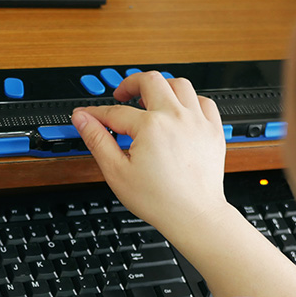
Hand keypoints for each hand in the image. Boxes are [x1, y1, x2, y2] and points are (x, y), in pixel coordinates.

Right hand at [71, 72, 229, 230]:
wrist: (194, 215)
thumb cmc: (160, 200)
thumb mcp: (117, 172)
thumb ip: (97, 140)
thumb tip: (82, 119)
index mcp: (151, 127)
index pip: (115, 111)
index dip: (96, 113)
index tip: (87, 115)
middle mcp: (176, 117)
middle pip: (150, 80)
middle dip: (131, 84)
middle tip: (122, 95)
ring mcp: (197, 121)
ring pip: (180, 84)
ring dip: (162, 87)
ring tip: (151, 100)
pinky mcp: (213, 130)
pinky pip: (203, 101)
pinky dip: (190, 101)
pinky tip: (179, 111)